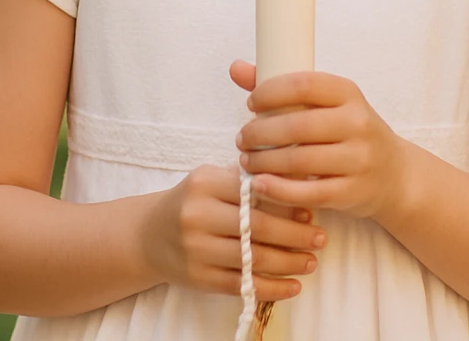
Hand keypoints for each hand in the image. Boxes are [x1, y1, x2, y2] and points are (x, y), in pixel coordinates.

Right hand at [141, 160, 326, 301]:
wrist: (148, 237)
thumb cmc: (192, 203)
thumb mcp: (212, 181)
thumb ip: (247, 181)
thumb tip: (300, 182)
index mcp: (204, 184)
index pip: (254, 192)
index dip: (286, 203)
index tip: (311, 211)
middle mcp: (197, 216)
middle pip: (257, 227)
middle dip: (295, 234)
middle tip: (321, 238)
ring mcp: (196, 250)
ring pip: (253, 259)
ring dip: (289, 262)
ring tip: (311, 262)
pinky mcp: (199, 278)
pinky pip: (242, 286)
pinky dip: (272, 288)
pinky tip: (293, 286)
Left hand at [231, 60, 411, 220]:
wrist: (393, 175)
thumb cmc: (349, 133)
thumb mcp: (326, 105)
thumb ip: (282, 89)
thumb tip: (236, 68)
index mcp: (349, 94)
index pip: (304, 85)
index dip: (270, 92)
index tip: (251, 104)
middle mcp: (357, 123)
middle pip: (297, 126)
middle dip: (260, 133)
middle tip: (242, 139)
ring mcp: (358, 159)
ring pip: (300, 161)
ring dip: (264, 162)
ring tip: (246, 161)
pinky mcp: (352, 192)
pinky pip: (308, 193)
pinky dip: (278, 190)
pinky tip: (259, 184)